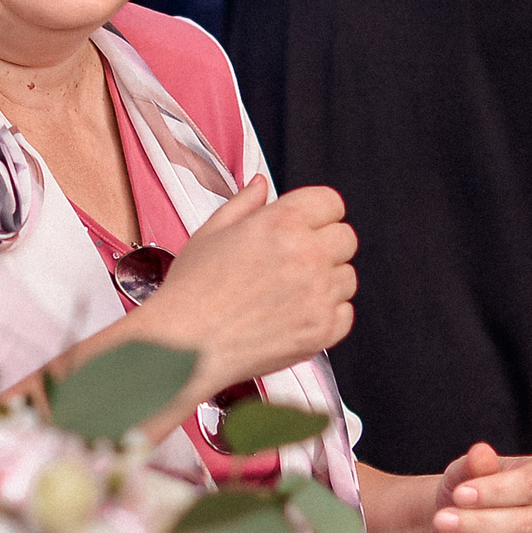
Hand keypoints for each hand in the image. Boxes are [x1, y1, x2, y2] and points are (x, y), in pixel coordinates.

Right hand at [141, 177, 357, 391]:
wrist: (184, 345)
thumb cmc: (191, 292)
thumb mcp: (210, 232)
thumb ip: (245, 204)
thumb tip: (261, 186)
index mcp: (282, 222)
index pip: (331, 203)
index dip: (317, 212)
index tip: (308, 224)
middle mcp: (307, 255)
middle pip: (346, 238)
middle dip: (324, 245)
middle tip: (293, 261)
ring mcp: (319, 294)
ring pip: (347, 277)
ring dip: (326, 281)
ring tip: (287, 292)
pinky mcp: (323, 330)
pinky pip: (345, 313)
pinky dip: (326, 314)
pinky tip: (293, 314)